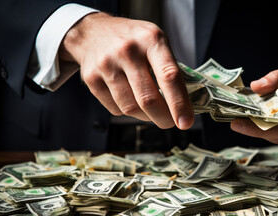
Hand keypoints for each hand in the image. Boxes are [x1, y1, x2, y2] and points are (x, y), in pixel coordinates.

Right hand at [59, 12, 193, 129]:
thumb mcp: (156, 41)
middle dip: (163, 118)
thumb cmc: (133, 40)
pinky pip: (115, 109)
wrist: (92, 31)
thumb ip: (169, 68)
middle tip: (171, 122)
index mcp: (151, 39)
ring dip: (146, 116)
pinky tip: (131, 99)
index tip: (186, 122)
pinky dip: (128, 111)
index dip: (179, 103)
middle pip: (148, 99)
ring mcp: (107, 64)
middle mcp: (128, 51)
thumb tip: (184, 106)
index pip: (169, 76)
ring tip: (151, 109)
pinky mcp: (91, 78)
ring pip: (131, 108)